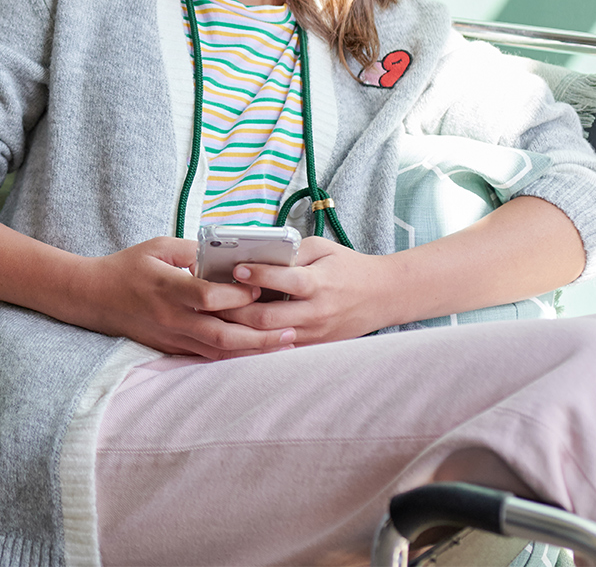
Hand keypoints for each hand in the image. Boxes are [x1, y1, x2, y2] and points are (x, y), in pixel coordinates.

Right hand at [66, 237, 295, 359]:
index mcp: (168, 288)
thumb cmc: (127, 267)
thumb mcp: (158, 246)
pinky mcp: (171, 348)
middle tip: (291, 332)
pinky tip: (256, 351)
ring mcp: (171, 337)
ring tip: (285, 345)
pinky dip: (233, 355)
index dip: (238, 295)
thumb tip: (227, 255)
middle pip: (221, 334)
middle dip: (259, 336)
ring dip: (253, 351)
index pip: (209, 297)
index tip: (261, 288)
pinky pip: (206, 356)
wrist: (94, 297)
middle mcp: (172, 318)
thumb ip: (193, 251)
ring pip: (217, 351)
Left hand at [232, 237, 397, 345]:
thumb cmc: (348, 267)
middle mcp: (316, 312)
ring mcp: (315, 333)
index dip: (257, 275)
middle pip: (267, 318)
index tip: (235, 268)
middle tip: (212, 299)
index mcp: (319, 283)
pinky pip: (279, 347)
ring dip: (240, 329)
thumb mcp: (322, 248)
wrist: (383, 296)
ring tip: (216, 317)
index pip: (284, 281)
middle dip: (235, 310)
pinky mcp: (314, 346)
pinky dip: (256, 341)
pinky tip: (236, 332)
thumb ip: (291, 251)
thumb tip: (255, 252)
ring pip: (269, 338)